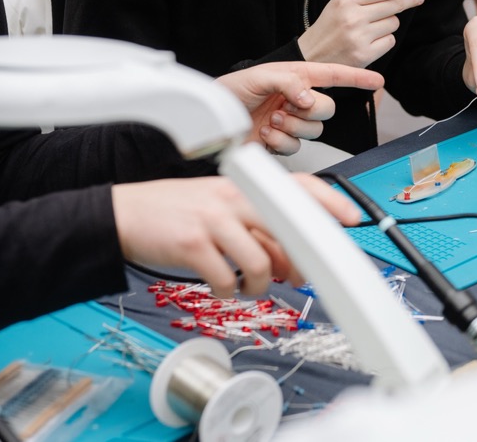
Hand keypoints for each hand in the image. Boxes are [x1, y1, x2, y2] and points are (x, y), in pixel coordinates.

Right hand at [111, 174, 360, 296]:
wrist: (124, 214)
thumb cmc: (176, 213)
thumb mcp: (221, 207)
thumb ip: (257, 227)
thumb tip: (291, 258)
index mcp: (244, 185)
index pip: (298, 185)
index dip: (330, 201)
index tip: (352, 218)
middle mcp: (233, 198)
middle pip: (287, 227)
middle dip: (300, 260)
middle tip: (297, 277)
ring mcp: (213, 220)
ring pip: (260, 262)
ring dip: (258, 285)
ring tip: (246, 286)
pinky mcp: (193, 245)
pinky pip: (227, 279)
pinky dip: (228, 291)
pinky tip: (220, 285)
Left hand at [217, 62, 383, 155]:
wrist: (211, 120)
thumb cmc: (229, 91)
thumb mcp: (259, 76)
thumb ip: (289, 82)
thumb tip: (309, 97)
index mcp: (297, 78)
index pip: (334, 75)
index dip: (357, 78)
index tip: (377, 80)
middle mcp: (297, 100)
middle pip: (328, 109)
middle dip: (310, 111)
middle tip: (287, 107)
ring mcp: (291, 122)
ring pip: (315, 131)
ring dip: (293, 127)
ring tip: (272, 121)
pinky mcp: (282, 143)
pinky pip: (296, 147)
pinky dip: (281, 142)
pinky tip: (266, 134)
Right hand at [296, 0, 423, 67]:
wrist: (311, 55)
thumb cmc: (330, 26)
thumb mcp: (344, 2)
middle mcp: (353, 17)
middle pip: (394, 4)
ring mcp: (360, 37)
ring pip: (394, 23)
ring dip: (389, 24)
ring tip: (371, 27)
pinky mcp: (365, 55)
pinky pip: (390, 41)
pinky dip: (385, 40)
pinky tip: (370, 41)